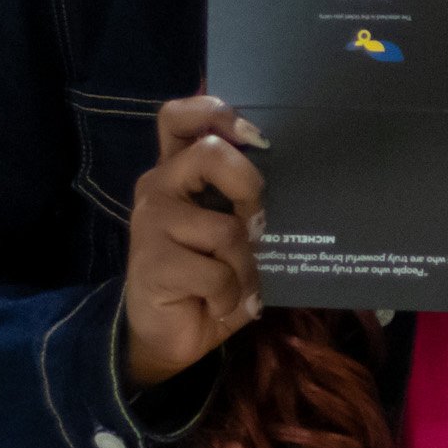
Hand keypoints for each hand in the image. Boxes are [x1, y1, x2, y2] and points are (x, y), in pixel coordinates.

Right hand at [124, 94, 267, 389]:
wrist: (169, 336)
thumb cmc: (211, 277)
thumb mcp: (234, 231)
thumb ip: (247, 201)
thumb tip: (295, 184)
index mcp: (179, 171)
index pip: (179, 117)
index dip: (214, 111)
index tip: (252, 134)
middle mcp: (160, 186)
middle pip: (210, 154)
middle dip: (250, 188)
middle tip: (257, 224)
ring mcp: (151, 222)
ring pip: (226, 228)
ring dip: (245, 265)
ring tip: (237, 284)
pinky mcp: (152, 262)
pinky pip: (217, 272)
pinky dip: (233, 296)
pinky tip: (222, 305)